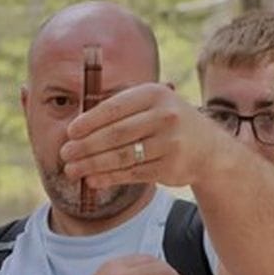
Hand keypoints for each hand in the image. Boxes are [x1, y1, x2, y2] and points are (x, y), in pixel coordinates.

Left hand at [60, 83, 220, 187]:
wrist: (208, 148)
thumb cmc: (166, 122)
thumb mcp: (150, 104)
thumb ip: (119, 109)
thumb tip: (76, 127)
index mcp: (155, 94)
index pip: (114, 107)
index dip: (89, 121)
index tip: (69, 132)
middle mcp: (165, 116)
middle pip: (116, 134)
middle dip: (86, 146)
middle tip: (65, 154)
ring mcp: (170, 143)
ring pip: (123, 156)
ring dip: (93, 165)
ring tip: (72, 170)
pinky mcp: (171, 167)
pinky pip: (133, 173)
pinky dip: (109, 178)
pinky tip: (93, 180)